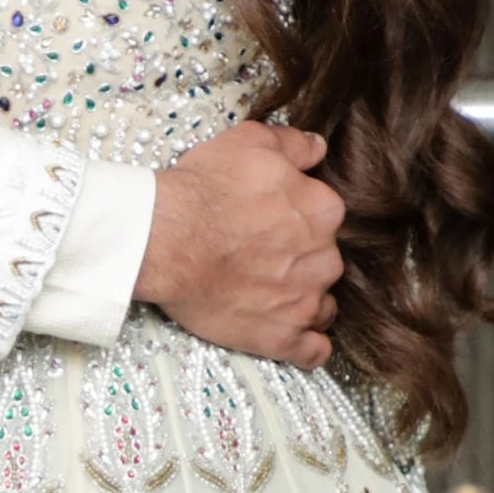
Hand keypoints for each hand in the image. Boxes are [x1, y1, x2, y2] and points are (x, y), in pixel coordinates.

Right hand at [137, 122, 344, 366]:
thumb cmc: (204, 190)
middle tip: (260, 258)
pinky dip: (306, 345)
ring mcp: (306, 301)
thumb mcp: (250, 142)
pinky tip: (290, 335)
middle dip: (300, 261)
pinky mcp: (283, 338)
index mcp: (323, 211)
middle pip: (324, 262)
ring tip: (267, 296)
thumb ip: (294, 144)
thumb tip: (318, 148)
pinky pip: (313, 350)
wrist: (167, 240)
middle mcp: (325, 257)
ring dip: (302, 300)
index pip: (325, 218)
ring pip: (322, 305)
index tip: (270, 223)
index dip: (297, 220)